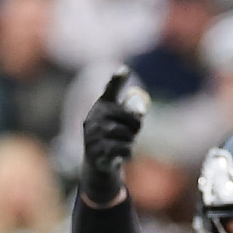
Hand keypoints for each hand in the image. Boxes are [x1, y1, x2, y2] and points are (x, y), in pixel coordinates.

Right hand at [80, 67, 147, 204]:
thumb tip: (140, 109)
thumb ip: (133, 114)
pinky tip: (122, 155)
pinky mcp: (95, 151)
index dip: (117, 80)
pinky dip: (128, 153)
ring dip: (131, 141)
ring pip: (124, 135)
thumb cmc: (114, 138)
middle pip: (125, 116)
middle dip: (135, 125)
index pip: (110, 91)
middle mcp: (93, 118)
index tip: (126, 69)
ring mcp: (92, 134)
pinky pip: (122, 149)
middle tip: (135, 132)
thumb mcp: (124, 124)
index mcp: (101, 107)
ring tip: (125, 144)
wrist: (99, 163)